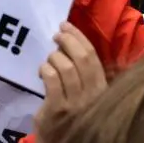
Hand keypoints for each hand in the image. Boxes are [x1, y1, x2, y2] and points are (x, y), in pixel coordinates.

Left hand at [34, 23, 107, 142]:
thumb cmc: (73, 117)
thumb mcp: (86, 96)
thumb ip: (83, 75)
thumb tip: (69, 43)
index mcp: (102, 89)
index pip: (93, 56)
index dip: (79, 37)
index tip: (67, 25)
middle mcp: (93, 95)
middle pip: (81, 58)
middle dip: (67, 40)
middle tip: (56, 35)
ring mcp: (76, 103)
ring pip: (65, 67)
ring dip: (54, 57)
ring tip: (48, 60)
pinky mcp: (57, 110)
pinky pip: (51, 79)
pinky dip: (45, 69)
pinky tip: (42, 72)